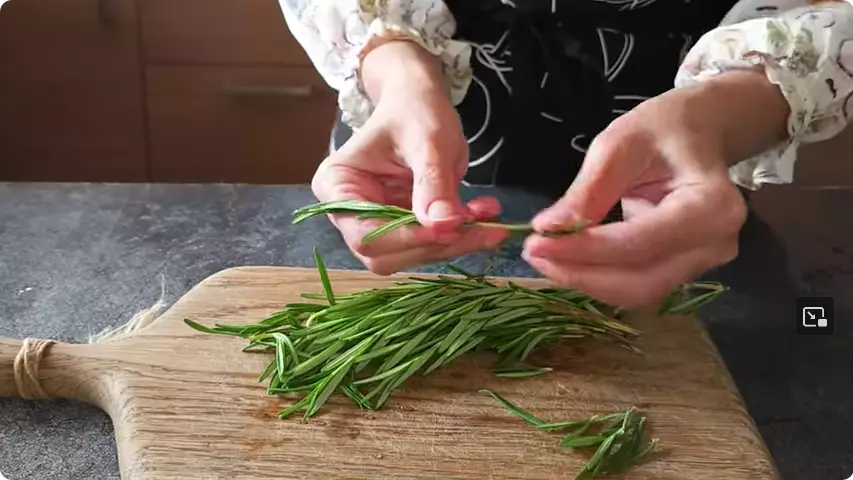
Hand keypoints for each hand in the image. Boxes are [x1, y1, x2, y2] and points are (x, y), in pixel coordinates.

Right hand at [312, 42, 508, 273]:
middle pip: (387, 253)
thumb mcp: (427, 140)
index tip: (450, 228)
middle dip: (436, 244)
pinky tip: (485, 219)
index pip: (365, 234)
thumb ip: (432, 183)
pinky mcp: (404, 228)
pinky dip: (461, 237)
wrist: (420, 101)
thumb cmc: (414, 110)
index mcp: (336, 186)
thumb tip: (444, 226)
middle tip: (483, 228)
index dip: (407, 238)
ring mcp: (376, 223)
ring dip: (455, 243)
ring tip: (489, 218)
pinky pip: (431, 245)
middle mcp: (349, 213)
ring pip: (413, 254)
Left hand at [522, 70, 788, 308]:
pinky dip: (599, 277)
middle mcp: (716, 244)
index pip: (639, 242)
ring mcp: (704, 262)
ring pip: (638, 290)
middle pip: (641, 280)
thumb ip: (587, 191)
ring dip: (586, 280)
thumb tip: (548, 230)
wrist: (700, 132)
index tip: (536, 242)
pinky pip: (638, 285)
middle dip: (581, 274)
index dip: (585, 249)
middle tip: (533, 253)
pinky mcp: (685, 269)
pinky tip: (568, 259)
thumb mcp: (619, 145)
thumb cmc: (663, 129)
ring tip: (544, 256)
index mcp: (711, 205)